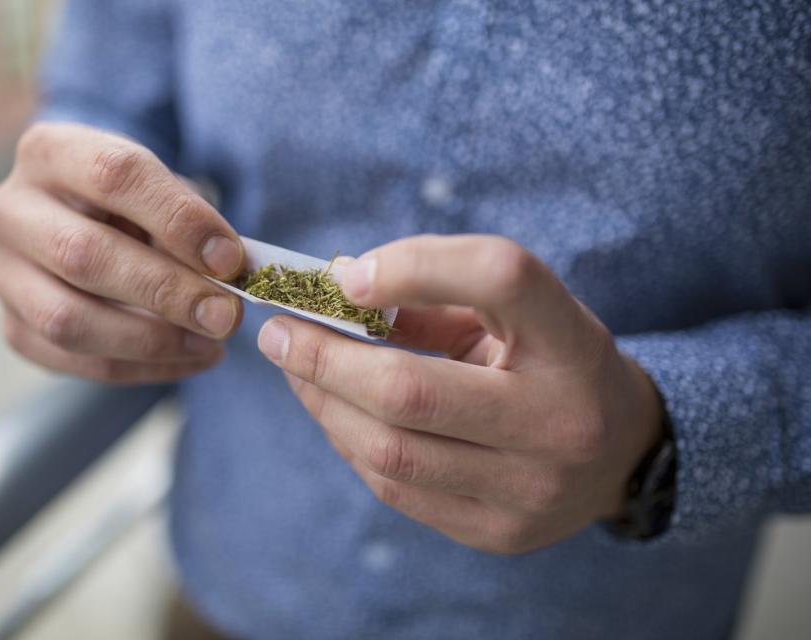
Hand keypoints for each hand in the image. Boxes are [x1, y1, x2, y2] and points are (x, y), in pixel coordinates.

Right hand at [0, 122, 243, 382]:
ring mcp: (4, 273)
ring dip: (151, 339)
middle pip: (82, 254)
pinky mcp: (14, 327)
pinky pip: (75, 361)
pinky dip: (140, 368)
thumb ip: (192, 224)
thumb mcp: (163, 192)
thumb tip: (231, 273)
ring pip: (67, 319)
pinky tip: (190, 359)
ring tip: (213, 343)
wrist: (87, 224)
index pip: (113, 175)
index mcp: (51, 152)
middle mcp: (11, 210)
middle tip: (226, 314)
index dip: (178, 219)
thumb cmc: (137, 205)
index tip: (230, 259)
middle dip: (166, 290)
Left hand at [258, 235, 662, 553]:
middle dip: (323, 359)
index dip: (412, 266)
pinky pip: (396, 489)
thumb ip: (438, 289)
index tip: (343, 277)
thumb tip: (336, 287)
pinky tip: (335, 413)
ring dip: (324, 405)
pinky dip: (351, 443)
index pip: (499, 277)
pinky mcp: (499, 533)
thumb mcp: (519, 311)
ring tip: (296, 371)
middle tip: (277, 334)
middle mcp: (559, 421)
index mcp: (573, 342)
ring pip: (390, 451)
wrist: (621, 453)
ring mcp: (529, 490)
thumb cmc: (552, 360)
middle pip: (410, 391)